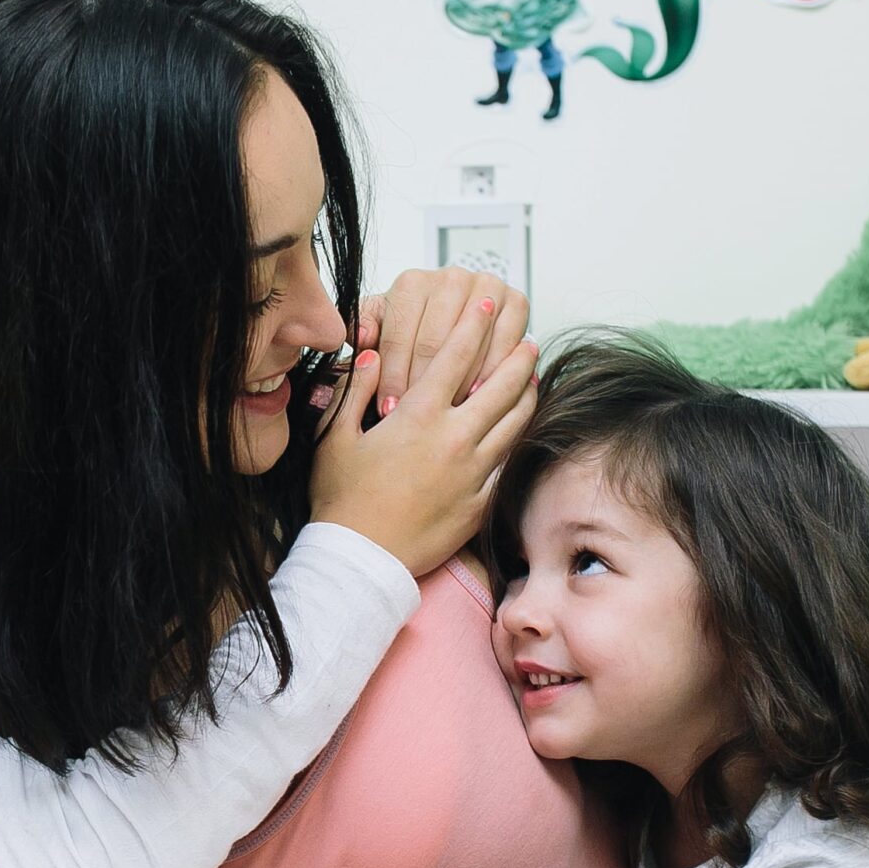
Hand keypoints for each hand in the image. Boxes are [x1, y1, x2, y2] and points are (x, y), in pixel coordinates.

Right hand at [311, 298, 536, 576]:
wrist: (360, 560)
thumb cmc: (341, 500)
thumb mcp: (336, 437)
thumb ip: (355, 390)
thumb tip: (372, 355)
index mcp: (417, 417)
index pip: (456, 357)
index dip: (475, 326)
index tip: (489, 307)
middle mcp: (453, 439)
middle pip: (501, 386)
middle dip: (517, 357)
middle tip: (527, 339)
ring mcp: (472, 473)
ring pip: (514, 423)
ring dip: (527, 395)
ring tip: (532, 378)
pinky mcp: (480, 504)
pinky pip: (508, 464)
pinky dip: (518, 441)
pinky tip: (521, 430)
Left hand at [356, 267, 530, 414]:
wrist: (457, 321)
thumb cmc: (412, 333)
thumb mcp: (382, 329)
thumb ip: (364, 332)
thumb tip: (362, 336)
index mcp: (412, 283)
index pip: (399, 336)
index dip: (392, 377)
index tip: (387, 409)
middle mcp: (450, 278)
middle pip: (435, 341)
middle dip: (423, 385)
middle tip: (416, 420)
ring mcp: (486, 287)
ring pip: (471, 345)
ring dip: (459, 383)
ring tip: (447, 412)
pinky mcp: (516, 302)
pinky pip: (506, 343)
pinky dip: (493, 371)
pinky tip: (478, 396)